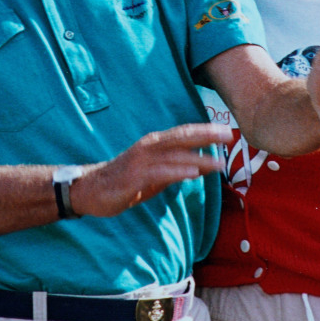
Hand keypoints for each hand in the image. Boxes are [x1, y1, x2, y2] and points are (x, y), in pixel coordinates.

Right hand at [69, 123, 232, 217]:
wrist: (90, 189)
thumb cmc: (125, 180)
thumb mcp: (155, 173)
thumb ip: (176, 167)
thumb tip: (202, 166)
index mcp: (154, 143)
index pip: (183, 133)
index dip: (205, 130)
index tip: (226, 131)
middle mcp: (149, 147)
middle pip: (181, 137)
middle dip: (206, 135)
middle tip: (229, 135)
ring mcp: (141, 161)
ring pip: (174, 156)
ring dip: (199, 159)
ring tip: (219, 163)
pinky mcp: (134, 177)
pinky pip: (160, 173)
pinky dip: (178, 172)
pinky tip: (193, 174)